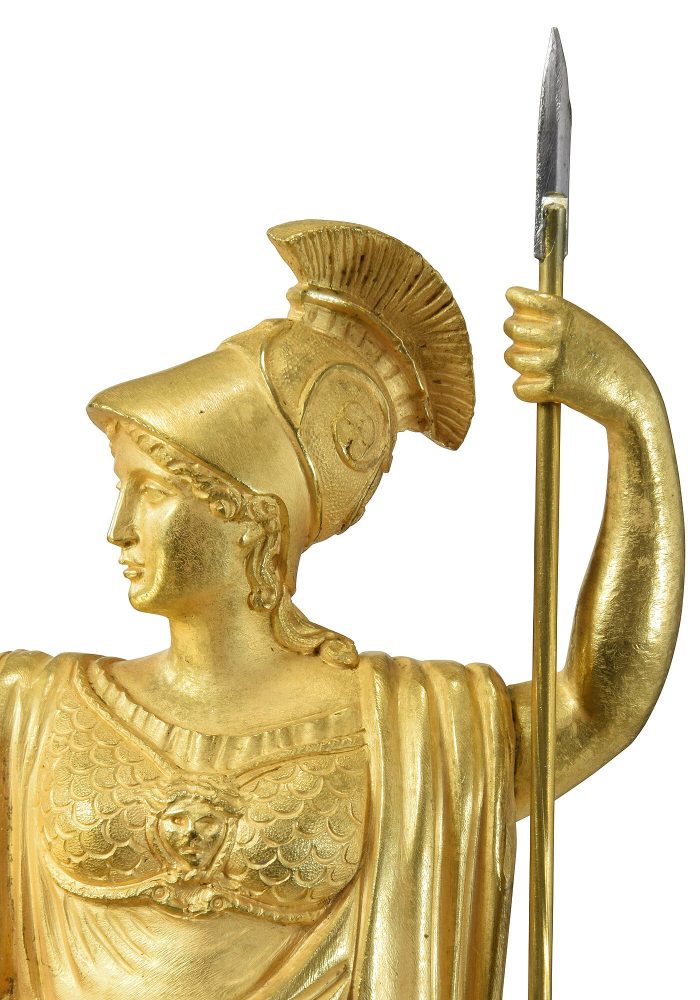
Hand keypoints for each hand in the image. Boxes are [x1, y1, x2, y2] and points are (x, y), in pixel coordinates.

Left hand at [503, 287, 656, 427]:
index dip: (517, 305)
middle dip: (517, 337)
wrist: (632, 393)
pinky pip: (519, 388)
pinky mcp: (551, 388)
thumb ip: (558, 318)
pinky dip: (528, 391)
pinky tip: (544, 389)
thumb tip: (519, 307)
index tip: (522, 313)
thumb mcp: (588, 327)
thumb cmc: (611, 359)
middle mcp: (556, 332)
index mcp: (565, 312)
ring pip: (511, 357)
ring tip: (540, 368)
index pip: (518, 298)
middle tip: (533, 347)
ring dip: (521, 364)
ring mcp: (552, 360)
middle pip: (510, 327)